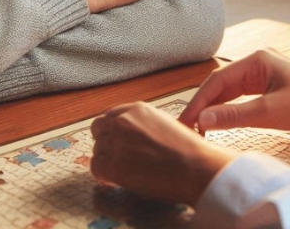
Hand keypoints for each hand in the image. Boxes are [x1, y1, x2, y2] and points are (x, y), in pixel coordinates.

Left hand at [90, 102, 235, 205]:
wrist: (193, 167)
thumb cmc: (188, 148)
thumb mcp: (165, 122)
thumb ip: (144, 123)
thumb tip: (135, 134)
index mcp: (137, 109)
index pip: (111, 115)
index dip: (112, 129)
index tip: (115, 139)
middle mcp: (122, 121)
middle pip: (98, 128)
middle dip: (104, 141)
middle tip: (114, 155)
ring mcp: (115, 142)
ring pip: (97, 149)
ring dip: (106, 159)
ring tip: (121, 170)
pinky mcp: (112, 165)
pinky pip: (96, 167)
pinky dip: (102, 175)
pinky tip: (113, 180)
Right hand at [179, 49, 289, 141]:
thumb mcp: (270, 113)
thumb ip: (234, 116)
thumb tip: (202, 120)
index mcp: (257, 60)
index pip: (217, 80)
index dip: (198, 102)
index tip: (185, 122)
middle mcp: (259, 62)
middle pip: (221, 84)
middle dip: (203, 105)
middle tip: (187, 128)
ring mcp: (265, 74)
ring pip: (231, 91)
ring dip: (215, 108)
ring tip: (199, 128)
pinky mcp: (271, 87)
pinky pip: (243, 96)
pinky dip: (230, 109)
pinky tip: (221, 122)